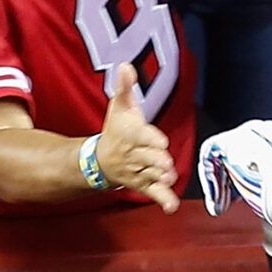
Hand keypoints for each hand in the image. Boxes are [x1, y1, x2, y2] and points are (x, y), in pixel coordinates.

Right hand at [95, 62, 179, 210]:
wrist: (100, 161)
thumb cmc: (116, 130)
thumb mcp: (119, 106)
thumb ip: (124, 87)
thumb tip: (125, 64)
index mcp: (131, 135)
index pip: (141, 136)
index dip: (150, 139)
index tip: (161, 142)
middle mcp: (135, 155)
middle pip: (148, 158)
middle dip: (157, 160)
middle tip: (166, 162)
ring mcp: (139, 172)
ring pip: (151, 176)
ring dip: (160, 177)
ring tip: (170, 177)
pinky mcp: (144, 184)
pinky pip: (153, 193)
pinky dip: (163, 200)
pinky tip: (171, 206)